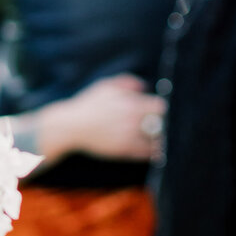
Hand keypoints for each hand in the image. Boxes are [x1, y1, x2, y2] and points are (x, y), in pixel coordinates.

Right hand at [41, 74, 165, 161]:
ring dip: (162, 139)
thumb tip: (145, 85)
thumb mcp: (105, 86)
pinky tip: (155, 149)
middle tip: (163, 124)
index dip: (163, 108)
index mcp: (131, 104)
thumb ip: (127, 82)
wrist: (70, 126)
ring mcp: (129, 138)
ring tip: (162, 138)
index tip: (161, 110)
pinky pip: (147, 153)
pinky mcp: (124, 151)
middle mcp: (133, 122)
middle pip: (163, 124)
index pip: (161, 107)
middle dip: (164, 124)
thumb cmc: (88, 104)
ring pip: (157, 141)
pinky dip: (154, 152)